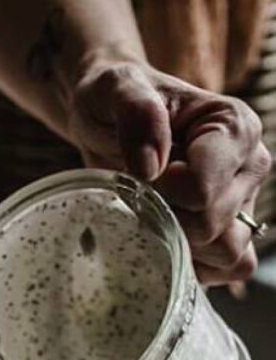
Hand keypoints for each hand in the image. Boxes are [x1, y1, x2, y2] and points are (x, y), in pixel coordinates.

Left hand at [68, 58, 270, 284]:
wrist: (109, 120)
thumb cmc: (114, 101)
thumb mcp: (115, 89)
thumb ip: (136, 112)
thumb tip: (152, 166)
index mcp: (235, 127)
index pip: (204, 191)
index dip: (162, 194)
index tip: (141, 175)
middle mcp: (250, 166)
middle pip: (211, 227)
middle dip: (166, 219)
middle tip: (140, 196)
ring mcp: (243, 203)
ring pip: (227, 254)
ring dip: (181, 246)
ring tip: (152, 216)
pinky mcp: (229, 232)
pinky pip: (226, 270)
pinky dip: (193, 267)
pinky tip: (164, 241)